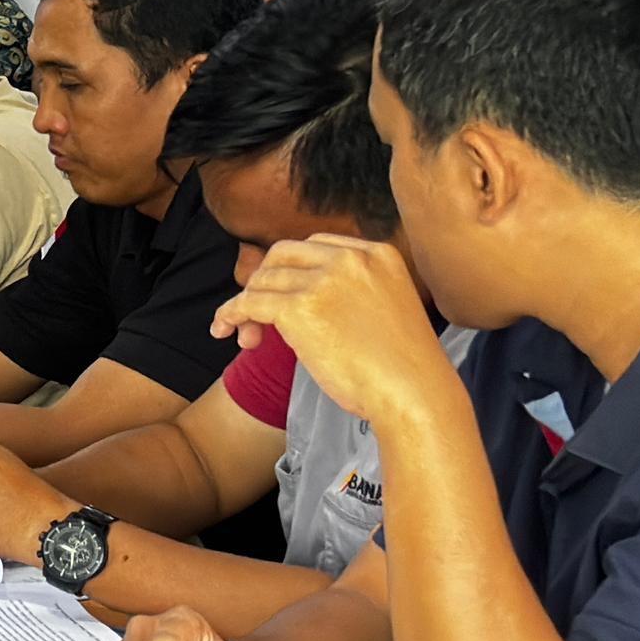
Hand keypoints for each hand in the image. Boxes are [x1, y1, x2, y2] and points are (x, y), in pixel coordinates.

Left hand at [218, 236, 455, 444]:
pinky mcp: (300, 307)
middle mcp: (350, 258)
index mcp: (377, 253)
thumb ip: (350, 291)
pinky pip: (248, 303)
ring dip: (247, 307)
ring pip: (263, 281)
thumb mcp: (385, 307)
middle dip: (265, 282)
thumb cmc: (403, 366)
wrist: (415, 394)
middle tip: (258, 317)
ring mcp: (324, 280)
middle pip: (283, 255)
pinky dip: (230, 315)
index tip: (283, 297)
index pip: (315, 247)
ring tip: (249, 338)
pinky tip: (224, 331)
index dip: (290, 272)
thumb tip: (296, 298)